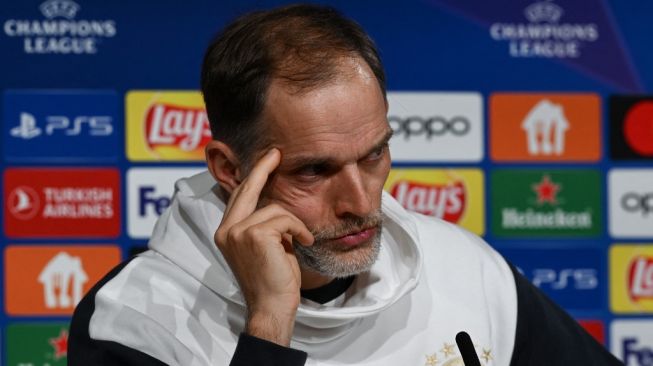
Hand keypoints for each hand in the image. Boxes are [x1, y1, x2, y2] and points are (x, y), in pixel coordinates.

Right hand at [214, 148, 313, 345]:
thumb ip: (265, 224)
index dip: (254, 176)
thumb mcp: (267, 246)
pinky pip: (284, 218)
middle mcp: (226, 230)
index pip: (239, 196)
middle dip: (264, 168)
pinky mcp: (253, 234)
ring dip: (294, 223)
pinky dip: (299, 229)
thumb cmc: (274, 279)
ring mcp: (237, 231)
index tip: (268, 159)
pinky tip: (304, 243)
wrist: (272, 307)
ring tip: (301, 240)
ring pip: (274, 208)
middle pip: (247, 189)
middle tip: (277, 153)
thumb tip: (276, 204)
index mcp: (226, 232)